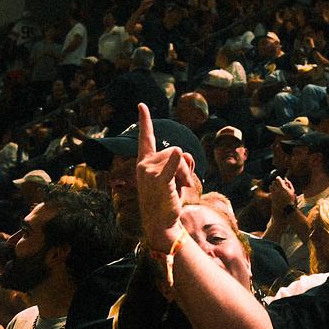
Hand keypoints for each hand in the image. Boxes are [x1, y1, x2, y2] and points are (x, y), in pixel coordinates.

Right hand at [134, 104, 193, 252]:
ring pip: (181, 158)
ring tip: (179, 190)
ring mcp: (149, 172)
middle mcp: (144, 164)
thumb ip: (178, 161)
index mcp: (145, 162)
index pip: (146, 138)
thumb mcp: (172, 177)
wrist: (160, 224)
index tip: (142, 105)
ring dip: (187, 174)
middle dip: (186, 168)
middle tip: (181, 186)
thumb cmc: (166, 200)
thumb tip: (183, 154)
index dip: (145, 120)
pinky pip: (171, 166)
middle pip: (177, 151)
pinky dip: (176, 162)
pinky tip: (179, 155)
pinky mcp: (158, 181)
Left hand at [269, 176, 297, 213]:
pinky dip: (272, 190)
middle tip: (278, 183)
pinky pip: (270, 191)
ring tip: (276, 187)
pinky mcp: (272, 197)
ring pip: (271, 186)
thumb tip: (285, 178)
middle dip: (276, 182)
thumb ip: (289, 184)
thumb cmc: (291, 199)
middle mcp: (277, 190)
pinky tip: (276, 192)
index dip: (278, 178)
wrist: (287, 208)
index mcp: (282, 188)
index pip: (278, 179)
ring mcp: (274, 194)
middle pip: (273, 182)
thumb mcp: (292, 191)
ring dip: (273, 186)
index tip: (279, 179)